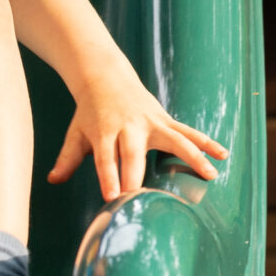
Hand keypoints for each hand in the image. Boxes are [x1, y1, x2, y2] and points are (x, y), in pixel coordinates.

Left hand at [46, 65, 227, 199]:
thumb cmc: (89, 112)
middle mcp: (129, 127)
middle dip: (138, 175)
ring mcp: (151, 122)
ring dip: (192, 156)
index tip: (112, 197)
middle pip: (134, 154)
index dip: (108, 177)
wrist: (104, 77)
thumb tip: (52, 180)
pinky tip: (222, 155)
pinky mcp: (165, 120)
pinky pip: (188, 131)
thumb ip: (67, 158)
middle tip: (145, 197)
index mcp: (104, 132)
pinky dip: (206, 142)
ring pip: (174, 140)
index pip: (104, 158)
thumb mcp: (76, 133)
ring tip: (210, 175)